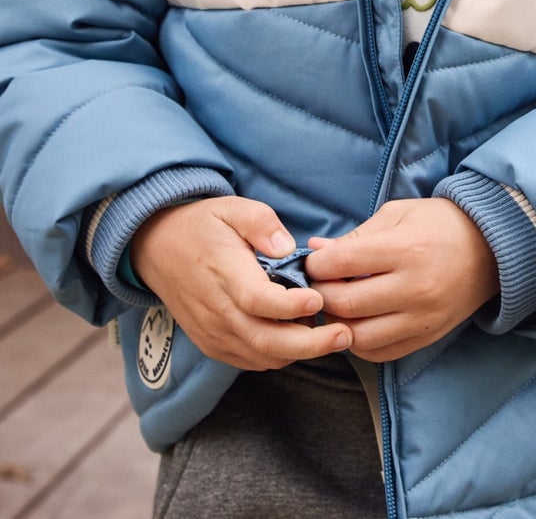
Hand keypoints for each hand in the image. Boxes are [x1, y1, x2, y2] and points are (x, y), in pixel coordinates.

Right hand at [130, 197, 352, 369]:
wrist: (157, 248)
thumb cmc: (203, 226)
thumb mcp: (232, 207)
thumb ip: (261, 222)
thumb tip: (287, 247)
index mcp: (222, 272)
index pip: (257, 300)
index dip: (290, 306)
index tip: (319, 299)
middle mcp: (216, 310)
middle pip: (265, 341)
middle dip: (310, 344)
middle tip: (345, 334)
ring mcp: (213, 332)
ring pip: (262, 356)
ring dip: (299, 351)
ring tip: (331, 334)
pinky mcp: (213, 344)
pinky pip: (252, 360)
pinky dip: (280, 355)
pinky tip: (301, 336)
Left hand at [305, 198, 498, 361]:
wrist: (492, 248)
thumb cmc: (440, 223)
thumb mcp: (398, 214)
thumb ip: (356, 236)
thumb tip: (316, 251)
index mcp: (405, 250)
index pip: (343, 263)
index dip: (316, 265)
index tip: (311, 262)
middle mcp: (414, 288)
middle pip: (345, 303)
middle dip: (319, 295)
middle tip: (316, 286)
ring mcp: (422, 318)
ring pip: (359, 336)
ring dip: (337, 323)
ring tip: (335, 306)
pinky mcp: (428, 337)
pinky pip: (381, 353)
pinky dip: (360, 343)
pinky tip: (356, 323)